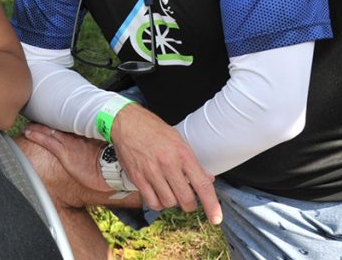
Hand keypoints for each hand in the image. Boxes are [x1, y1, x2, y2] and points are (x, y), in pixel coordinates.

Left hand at [21, 123, 110, 192]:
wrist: (114, 170)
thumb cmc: (114, 163)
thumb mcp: (108, 151)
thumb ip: (102, 146)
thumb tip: (102, 147)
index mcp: (87, 133)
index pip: (70, 123)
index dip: (60, 120)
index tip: (53, 117)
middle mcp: (77, 135)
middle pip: (59, 125)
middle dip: (47, 121)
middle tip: (36, 117)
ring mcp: (70, 143)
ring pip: (49, 131)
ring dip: (37, 127)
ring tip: (28, 125)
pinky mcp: (64, 152)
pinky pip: (47, 141)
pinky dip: (36, 135)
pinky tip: (28, 132)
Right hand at [109, 104, 221, 224]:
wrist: (126, 122)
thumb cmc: (153, 129)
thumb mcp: (178, 140)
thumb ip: (192, 162)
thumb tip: (207, 179)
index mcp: (182, 153)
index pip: (202, 184)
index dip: (211, 205)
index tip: (216, 218)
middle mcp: (167, 164)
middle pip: (185, 199)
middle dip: (189, 204)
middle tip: (187, 199)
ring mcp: (151, 172)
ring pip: (169, 202)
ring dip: (172, 201)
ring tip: (169, 192)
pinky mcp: (137, 177)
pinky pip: (152, 202)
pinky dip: (157, 203)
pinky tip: (157, 194)